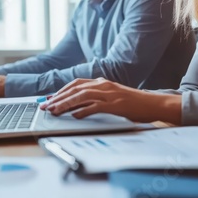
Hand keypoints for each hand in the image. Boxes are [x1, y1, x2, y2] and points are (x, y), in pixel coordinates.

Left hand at [40, 78, 181, 123]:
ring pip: (82, 96)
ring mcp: (109, 94)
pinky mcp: (115, 104)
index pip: (75, 84)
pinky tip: (74, 115)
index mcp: (101, 82)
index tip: (49, 99)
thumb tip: (75, 108)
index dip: (60, 91)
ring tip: (54, 111)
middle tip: (45, 106)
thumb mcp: (111, 97)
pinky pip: (95, 106)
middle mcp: (103, 85)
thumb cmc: (132, 102)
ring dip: (65, 104)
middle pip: (75, 89)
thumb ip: (94, 99)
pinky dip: (83, 111)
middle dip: (58, 98)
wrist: (152, 104)